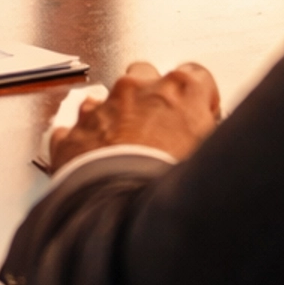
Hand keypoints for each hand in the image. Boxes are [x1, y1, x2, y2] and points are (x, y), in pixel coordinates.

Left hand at [48, 60, 221, 171]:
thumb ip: (206, 136)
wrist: (121, 209)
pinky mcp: (74, 131)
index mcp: (179, 90)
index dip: (199, 97)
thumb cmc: (168, 185)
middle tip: (160, 129)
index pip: (197, 75)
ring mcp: (102, 106)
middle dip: (152, 96)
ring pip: (109, 97)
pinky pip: (79, 127)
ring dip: (118, 115)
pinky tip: (95, 162)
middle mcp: (138, 89)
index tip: (200, 116)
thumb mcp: (208, 155)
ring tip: (127, 148)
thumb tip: (209, 138)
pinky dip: (87, 140)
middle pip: (147, 75)